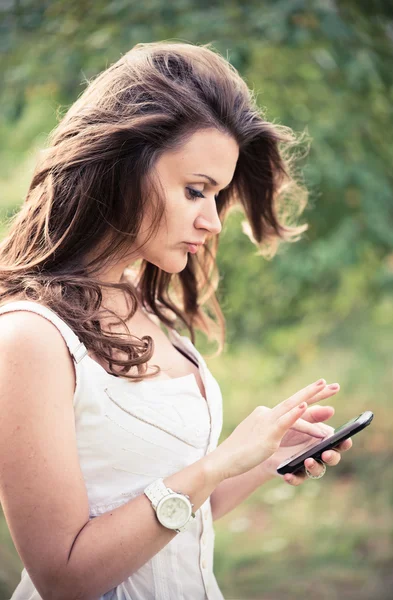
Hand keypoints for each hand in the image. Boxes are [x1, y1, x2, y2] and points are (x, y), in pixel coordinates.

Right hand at [207, 378, 332, 481]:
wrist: (224, 460)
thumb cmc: (242, 452)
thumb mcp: (263, 439)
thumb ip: (277, 431)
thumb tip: (291, 428)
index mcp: (267, 414)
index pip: (291, 403)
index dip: (308, 395)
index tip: (324, 386)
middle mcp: (267, 413)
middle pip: (295, 399)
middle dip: (315, 391)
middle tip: (334, 384)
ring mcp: (267, 422)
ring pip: (292, 407)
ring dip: (310, 397)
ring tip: (325, 387)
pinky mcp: (267, 434)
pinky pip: (284, 422)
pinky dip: (295, 414)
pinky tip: (305, 407)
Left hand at [259, 384, 352, 483]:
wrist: (269, 442)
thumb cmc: (290, 429)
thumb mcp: (300, 419)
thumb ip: (314, 415)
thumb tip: (330, 409)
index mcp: (325, 440)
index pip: (340, 443)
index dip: (345, 443)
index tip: (345, 440)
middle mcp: (320, 454)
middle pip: (333, 458)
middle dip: (331, 457)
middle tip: (326, 453)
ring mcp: (308, 465)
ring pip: (317, 470)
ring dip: (314, 467)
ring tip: (307, 461)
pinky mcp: (294, 473)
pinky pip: (297, 479)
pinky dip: (293, 478)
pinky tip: (288, 474)